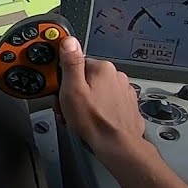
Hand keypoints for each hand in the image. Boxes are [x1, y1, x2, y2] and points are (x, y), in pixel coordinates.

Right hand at [57, 35, 148, 165]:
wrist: (118, 146)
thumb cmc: (95, 122)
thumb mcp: (73, 90)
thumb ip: (70, 63)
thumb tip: (69, 41)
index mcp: (102, 68)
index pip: (76, 65)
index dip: (64, 81)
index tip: (60, 92)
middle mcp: (116, 76)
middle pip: (86, 79)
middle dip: (74, 93)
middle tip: (67, 108)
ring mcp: (123, 91)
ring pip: (97, 91)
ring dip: (85, 102)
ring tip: (79, 118)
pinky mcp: (127, 105)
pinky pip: (107, 102)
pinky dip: (99, 109)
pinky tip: (92, 120)